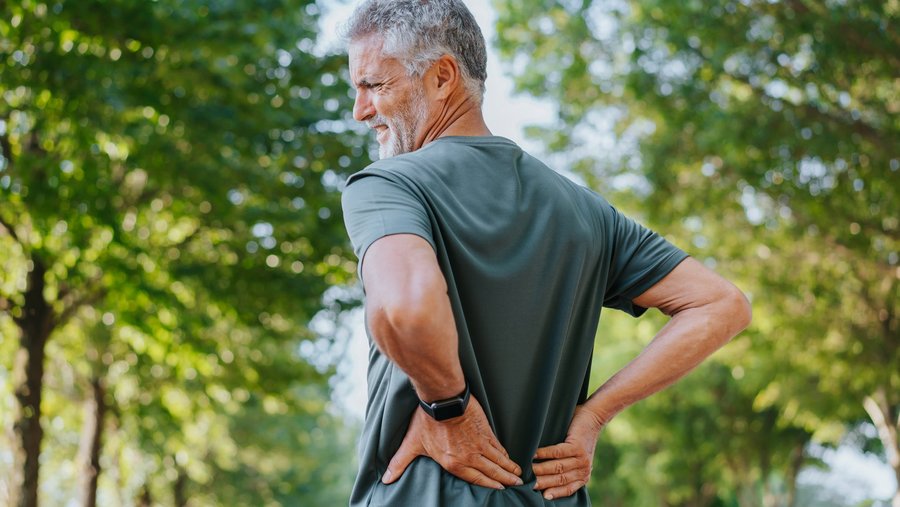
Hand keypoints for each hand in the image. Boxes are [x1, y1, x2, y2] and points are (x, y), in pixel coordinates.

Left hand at [383, 396, 522, 488]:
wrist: (443, 399)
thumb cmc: (426, 421)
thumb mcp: (412, 444)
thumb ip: (400, 463)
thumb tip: (386, 479)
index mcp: (453, 463)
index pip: (476, 479)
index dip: (489, 485)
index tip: (499, 488)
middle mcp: (469, 457)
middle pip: (491, 472)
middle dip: (504, 479)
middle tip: (516, 483)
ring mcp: (479, 444)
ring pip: (498, 460)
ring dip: (509, 468)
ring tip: (518, 474)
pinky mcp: (486, 431)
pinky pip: (498, 446)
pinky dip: (505, 453)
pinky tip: (509, 456)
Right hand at [532, 405, 603, 499]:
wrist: (593, 418)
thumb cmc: (580, 437)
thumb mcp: (576, 458)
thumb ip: (566, 467)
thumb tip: (544, 475)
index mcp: (583, 475)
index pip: (567, 488)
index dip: (554, 493)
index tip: (542, 496)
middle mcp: (584, 469)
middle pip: (560, 479)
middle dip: (543, 483)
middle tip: (529, 485)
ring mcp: (581, 458)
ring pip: (557, 467)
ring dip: (541, 470)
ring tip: (528, 470)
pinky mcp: (577, 446)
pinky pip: (557, 452)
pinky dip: (544, 454)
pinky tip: (534, 454)